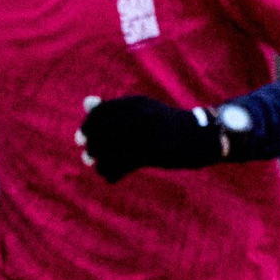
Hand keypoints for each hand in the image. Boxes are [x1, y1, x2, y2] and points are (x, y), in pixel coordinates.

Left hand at [76, 94, 226, 182]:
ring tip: (98, 167)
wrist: (198, 137)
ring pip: (113, 150)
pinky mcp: (154, 153)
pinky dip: (113, 172)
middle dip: (93, 146)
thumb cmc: (164, 123)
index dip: (88, 126)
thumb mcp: (141, 110)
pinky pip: (124, 164)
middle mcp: (140, 116)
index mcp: (136, 103)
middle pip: (104, 132)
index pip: (102, 113)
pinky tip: (110, 176)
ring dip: (101, 162)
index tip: (81, 138)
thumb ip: (114, 108)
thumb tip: (87, 102)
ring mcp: (148, 134)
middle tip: (88, 157)